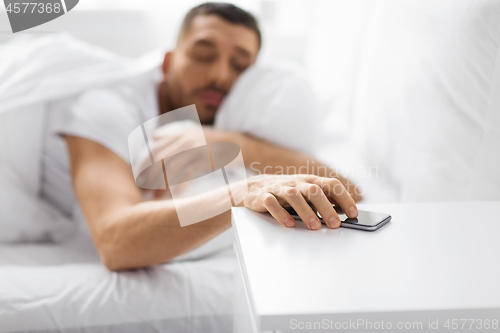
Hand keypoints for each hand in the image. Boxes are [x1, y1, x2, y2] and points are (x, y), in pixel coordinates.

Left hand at [140, 125, 239, 197]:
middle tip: (144, 191)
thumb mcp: (192, 133)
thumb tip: (153, 137)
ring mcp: (196, 149)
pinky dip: (179, 187)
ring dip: (161, 185)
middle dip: (150, 177)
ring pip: (171, 168)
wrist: (236, 144)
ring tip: (156, 197)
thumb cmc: (212, 142)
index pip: (154, 149)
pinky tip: (173, 197)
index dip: (144, 165)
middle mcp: (185, 139)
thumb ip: (174, 134)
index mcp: (179, 133)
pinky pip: (187, 175)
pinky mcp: (206, 160)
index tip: (139, 179)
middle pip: (160, 160)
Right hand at [243, 174, 357, 229]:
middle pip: (314, 190)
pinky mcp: (263, 197)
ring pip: (294, 196)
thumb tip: (344, 214)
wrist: (254, 187)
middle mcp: (296, 183)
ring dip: (306, 211)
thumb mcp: (306, 194)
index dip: (344, 198)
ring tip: (315, 227)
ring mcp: (279, 189)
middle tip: (335, 224)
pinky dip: (281, 213)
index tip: (353, 213)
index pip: (331, 185)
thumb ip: (323, 201)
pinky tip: (289, 224)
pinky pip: (272, 203)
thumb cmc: (285, 193)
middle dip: (326, 208)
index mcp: (310, 181)